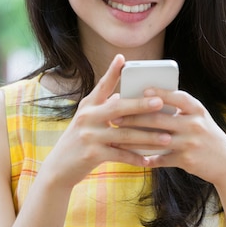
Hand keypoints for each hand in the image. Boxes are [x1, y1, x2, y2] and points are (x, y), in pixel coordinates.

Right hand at [41, 56, 173, 187]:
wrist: (59, 168)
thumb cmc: (78, 142)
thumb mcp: (86, 121)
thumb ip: (103, 108)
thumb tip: (124, 96)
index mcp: (87, 106)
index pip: (102, 86)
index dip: (112, 72)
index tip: (122, 58)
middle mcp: (87, 117)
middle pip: (118, 108)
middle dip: (141, 104)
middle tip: (160, 102)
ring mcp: (89, 136)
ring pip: (125, 135)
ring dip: (148, 137)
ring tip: (167, 138)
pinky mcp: (92, 155)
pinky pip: (120, 155)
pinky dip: (136, 158)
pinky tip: (149, 160)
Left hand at [114, 87, 225, 184]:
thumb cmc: (207, 136)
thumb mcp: (199, 118)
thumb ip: (180, 109)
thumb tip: (149, 99)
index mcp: (197, 110)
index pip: (177, 97)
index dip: (159, 93)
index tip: (142, 90)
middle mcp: (194, 124)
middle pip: (159, 119)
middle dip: (134, 118)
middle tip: (116, 117)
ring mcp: (190, 143)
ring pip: (155, 140)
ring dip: (134, 139)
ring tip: (118, 136)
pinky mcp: (186, 160)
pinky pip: (161, 158)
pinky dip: (147, 158)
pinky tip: (133, 157)